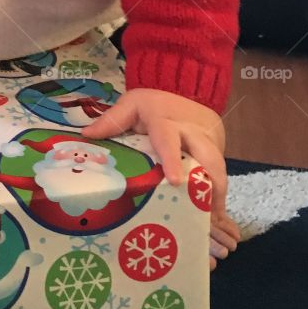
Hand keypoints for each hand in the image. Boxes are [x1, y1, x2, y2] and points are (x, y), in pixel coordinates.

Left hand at [80, 87, 239, 270]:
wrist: (186, 87)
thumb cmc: (155, 102)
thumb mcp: (131, 104)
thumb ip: (112, 120)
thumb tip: (86, 135)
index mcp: (167, 122)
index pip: (169, 141)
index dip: (172, 160)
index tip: (175, 181)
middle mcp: (192, 133)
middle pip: (208, 158)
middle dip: (212, 185)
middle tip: (209, 213)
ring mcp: (209, 141)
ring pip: (219, 168)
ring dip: (218, 194)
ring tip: (215, 221)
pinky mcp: (218, 149)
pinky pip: (220, 172)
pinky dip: (219, 193)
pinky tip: (216, 215)